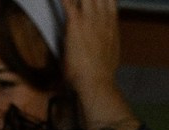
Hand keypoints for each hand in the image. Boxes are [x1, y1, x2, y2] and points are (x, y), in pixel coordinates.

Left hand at [62, 0, 136, 129]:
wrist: (97, 83)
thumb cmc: (102, 74)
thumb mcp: (111, 53)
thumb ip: (106, 41)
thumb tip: (103, 44)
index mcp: (112, 24)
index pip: (110, 0)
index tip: (95, 1)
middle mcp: (103, 17)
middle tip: (80, 4)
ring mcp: (90, 18)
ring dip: (78, 0)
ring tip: (70, 5)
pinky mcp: (76, 23)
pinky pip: (67, 2)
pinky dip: (62, 1)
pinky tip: (57, 2)